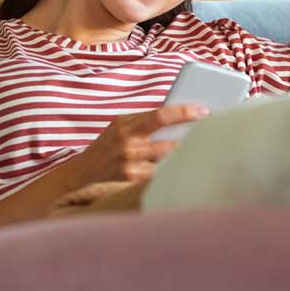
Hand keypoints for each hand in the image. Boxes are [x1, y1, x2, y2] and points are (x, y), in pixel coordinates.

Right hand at [72, 105, 208, 182]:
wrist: (81, 174)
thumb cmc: (108, 147)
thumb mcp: (120, 128)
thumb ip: (144, 122)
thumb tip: (181, 117)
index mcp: (124, 123)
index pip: (161, 115)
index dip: (185, 112)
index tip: (204, 111)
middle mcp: (126, 142)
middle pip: (168, 140)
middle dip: (190, 138)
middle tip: (208, 134)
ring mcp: (129, 162)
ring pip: (167, 158)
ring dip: (180, 155)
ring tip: (194, 151)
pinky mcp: (130, 179)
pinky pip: (159, 174)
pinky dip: (168, 170)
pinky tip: (177, 168)